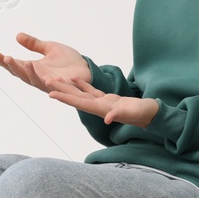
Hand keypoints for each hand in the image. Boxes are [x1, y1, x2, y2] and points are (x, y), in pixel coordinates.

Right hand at [0, 32, 91, 93]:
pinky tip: (34, 69)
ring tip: (12, 59)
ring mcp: (48, 83)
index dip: (0, 60)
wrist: (87, 70)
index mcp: (33, 68)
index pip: (13, 64)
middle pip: (19, 72)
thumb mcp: (50, 48)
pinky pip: (49, 84)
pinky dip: (41, 78)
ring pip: (31, 79)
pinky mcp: (60, 86)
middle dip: (8, 64)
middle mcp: (37, 77)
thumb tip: (17, 35)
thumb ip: (34, 44)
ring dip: (22, 70)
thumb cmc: (69, 61)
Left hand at [46, 79, 160, 128]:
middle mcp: (99, 107)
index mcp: (102, 110)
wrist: (152, 115)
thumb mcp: (133, 114)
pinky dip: (83, 84)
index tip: (50, 94)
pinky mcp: (108, 99)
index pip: (80, 103)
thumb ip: (119, 115)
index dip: (65, 98)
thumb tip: (107, 119)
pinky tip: (74, 78)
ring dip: (68, 87)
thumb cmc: (144, 114)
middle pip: (76, 98)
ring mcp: (103, 103)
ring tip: (55, 79)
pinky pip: (92, 90)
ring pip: (82, 93)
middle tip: (46, 82)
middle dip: (61, 90)